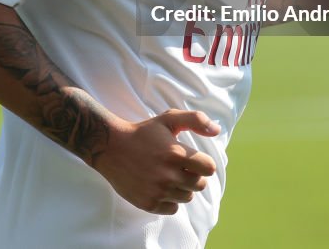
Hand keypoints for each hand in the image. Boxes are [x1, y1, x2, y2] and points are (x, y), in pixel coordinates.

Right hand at [93, 109, 219, 214]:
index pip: (209, 168)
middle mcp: (168, 175)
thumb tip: (217, 130)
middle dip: (192, 175)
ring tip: (166, 175)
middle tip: (177, 167)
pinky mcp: (148, 203)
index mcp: (176, 153)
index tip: (191, 159)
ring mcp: (158, 191)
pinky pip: (172, 209)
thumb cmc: (142, 132)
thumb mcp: (168, 118)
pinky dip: (169, 200)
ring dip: (181, 188)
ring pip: (186, 197)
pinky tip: (158, 186)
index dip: (202, 163)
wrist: (110, 147)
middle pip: (200, 185)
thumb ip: (195, 120)